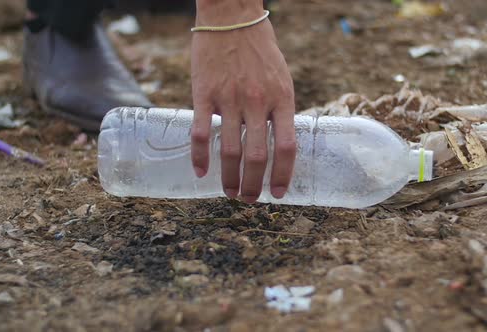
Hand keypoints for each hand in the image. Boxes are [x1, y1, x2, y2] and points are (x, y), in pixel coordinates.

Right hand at [191, 0, 295, 203]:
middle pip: (257, 156)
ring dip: (230, 178)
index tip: (279, 193)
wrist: (232, 18)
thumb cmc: (260, 49)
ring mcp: (230, 99)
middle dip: (254, 185)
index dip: (284, 175)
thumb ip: (280, 109)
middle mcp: (257, 102)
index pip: (286, 147)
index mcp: (281, 98)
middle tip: (249, 199)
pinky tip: (200, 172)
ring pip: (231, 150)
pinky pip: (202, 133)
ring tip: (230, 193)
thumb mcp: (282, 78)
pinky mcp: (204, 94)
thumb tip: (277, 141)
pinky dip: (200, 157)